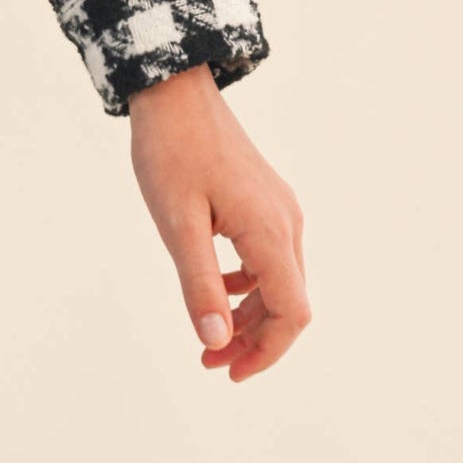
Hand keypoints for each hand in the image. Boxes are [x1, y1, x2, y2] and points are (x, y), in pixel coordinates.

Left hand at [127, 62, 308, 380]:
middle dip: (253, 340)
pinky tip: (214, 290)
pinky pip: (267, 256)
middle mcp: (286, 222)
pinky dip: (246, 284)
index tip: (228, 371)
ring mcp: (278, 209)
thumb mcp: (177, 224)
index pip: (291, 313)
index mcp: (270, 230)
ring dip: (249, 315)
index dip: (266, 352)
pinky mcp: (265, 200)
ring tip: (208, 336)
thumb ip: (199, 284)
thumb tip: (216, 341)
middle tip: (208, 360)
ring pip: (279, 281)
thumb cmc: (170, 152)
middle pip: (288, 302)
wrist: (174, 91)